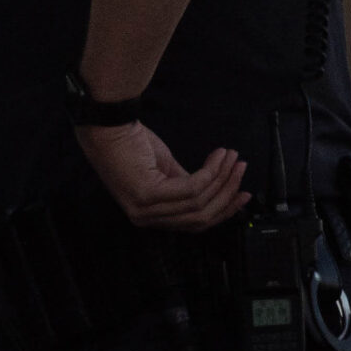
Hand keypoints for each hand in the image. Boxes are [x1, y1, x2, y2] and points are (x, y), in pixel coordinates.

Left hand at [73, 123, 249, 231]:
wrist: (107, 126)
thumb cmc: (129, 143)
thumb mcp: (164, 170)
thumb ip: (187, 186)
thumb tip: (217, 188)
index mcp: (150, 216)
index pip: (194, 224)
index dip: (223, 210)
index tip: (243, 195)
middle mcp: (146, 218)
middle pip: (201, 217)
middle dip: (227, 193)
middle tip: (241, 170)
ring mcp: (145, 209)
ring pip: (199, 202)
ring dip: (222, 179)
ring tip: (232, 158)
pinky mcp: (147, 193)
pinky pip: (191, 188)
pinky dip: (210, 171)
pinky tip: (217, 157)